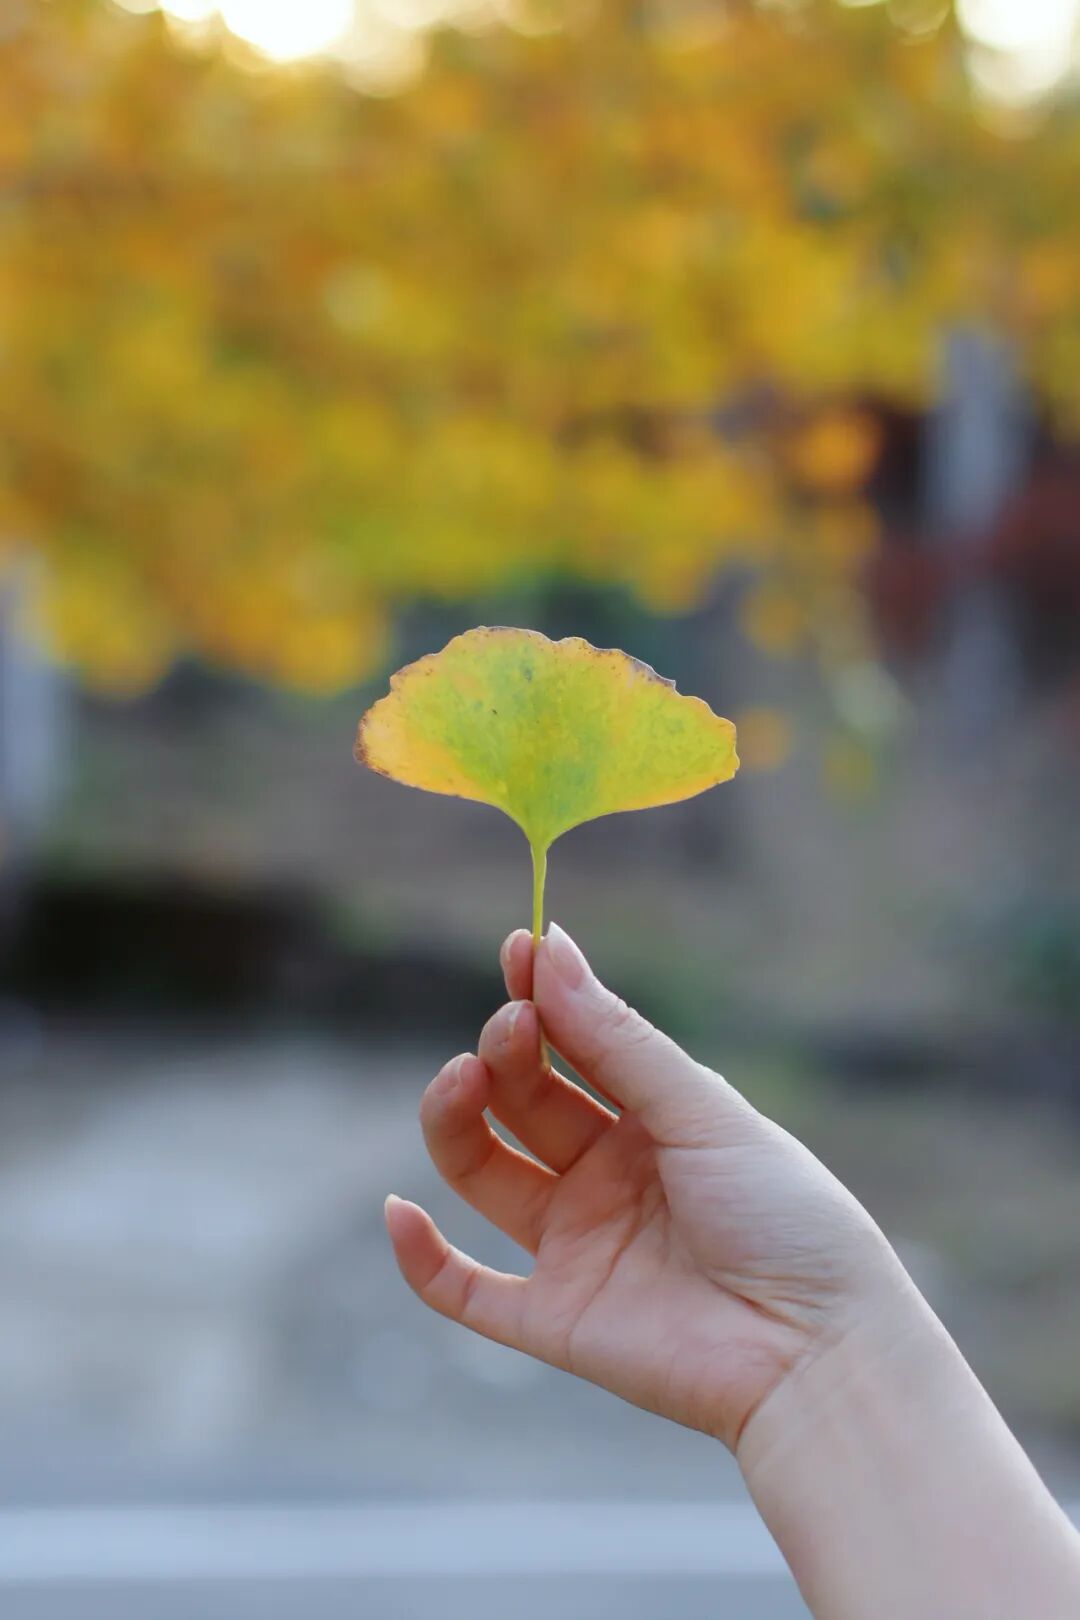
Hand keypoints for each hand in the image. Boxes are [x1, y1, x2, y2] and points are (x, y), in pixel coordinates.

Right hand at [385, 922, 904, 1449]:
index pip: (572, 1045)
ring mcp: (575, 1245)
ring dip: (456, 1120)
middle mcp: (604, 1176)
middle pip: (521, 1099)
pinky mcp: (555, 1319)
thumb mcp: (701, 1110)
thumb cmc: (785, 1215)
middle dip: (507, 1052)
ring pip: (482, 1172)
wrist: (819, 1348)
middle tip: (514, 1026)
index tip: (517, 947)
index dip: (540, 998)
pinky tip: (401, 1211)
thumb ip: (616, 1038)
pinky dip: (422, 1259)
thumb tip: (550, 945)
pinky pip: (466, 1291)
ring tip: (463, 1079)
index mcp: (649, 1120)